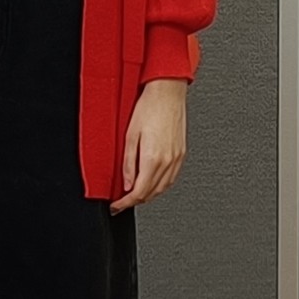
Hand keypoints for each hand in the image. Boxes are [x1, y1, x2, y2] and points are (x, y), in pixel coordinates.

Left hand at [109, 79, 187, 213]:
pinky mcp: (182, 153)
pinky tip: (152, 183)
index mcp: (153, 158)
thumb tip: (127, 184)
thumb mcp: (130, 136)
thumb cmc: (149, 108)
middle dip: (135, 201)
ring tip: (135, 194)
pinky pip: (172, 178)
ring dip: (148, 195)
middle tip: (122, 202)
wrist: (167, 93)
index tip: (116, 206)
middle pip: (151, 193)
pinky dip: (160, 186)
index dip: (125, 203)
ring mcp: (177, 158)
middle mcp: (168, 161)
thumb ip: (128, 164)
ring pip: (163, 188)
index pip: (139, 192)